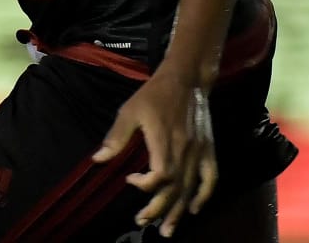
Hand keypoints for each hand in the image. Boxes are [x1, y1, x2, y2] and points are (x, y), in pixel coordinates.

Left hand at [92, 68, 217, 237]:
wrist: (185, 80)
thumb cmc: (153, 95)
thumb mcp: (129, 111)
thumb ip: (116, 137)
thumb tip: (98, 160)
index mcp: (165, 141)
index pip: (161, 175)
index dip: (145, 185)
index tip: (129, 180)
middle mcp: (184, 150)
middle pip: (175, 188)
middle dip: (159, 209)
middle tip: (142, 222)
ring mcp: (199, 152)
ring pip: (191, 188)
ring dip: (178, 211)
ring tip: (166, 230)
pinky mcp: (209, 150)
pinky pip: (210, 178)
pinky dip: (204, 196)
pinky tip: (193, 210)